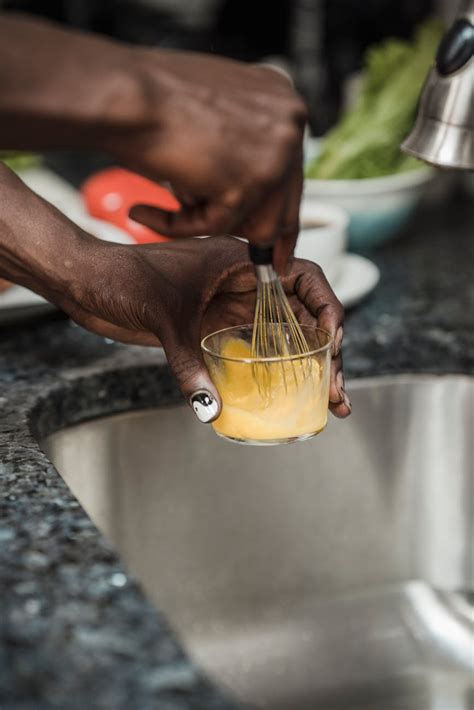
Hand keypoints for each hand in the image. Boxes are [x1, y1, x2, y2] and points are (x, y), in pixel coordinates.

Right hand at [1, 17, 305, 270]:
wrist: (121, 92)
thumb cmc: (148, 99)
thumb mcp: (212, 119)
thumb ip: (239, 148)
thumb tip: (246, 193)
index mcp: (283, 101)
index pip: (291, 173)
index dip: (280, 211)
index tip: (277, 242)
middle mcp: (290, 123)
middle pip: (284, 204)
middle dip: (260, 235)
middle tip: (261, 264)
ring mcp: (275, 152)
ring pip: (256, 224)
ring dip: (209, 223)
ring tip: (167, 207)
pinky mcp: (250, 182)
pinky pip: (217, 226)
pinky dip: (177, 225)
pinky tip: (143, 211)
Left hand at [58, 236, 350, 419]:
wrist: (89, 283)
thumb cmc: (124, 280)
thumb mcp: (163, 317)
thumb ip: (188, 363)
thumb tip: (210, 408)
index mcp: (241, 262)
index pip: (303, 277)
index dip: (327, 307)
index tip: (334, 341)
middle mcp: (242, 284)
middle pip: (300, 314)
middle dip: (326, 351)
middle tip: (337, 390)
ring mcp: (229, 307)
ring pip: (282, 335)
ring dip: (306, 365)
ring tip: (328, 400)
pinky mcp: (213, 328)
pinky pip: (253, 348)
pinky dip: (272, 369)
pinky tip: (286, 395)